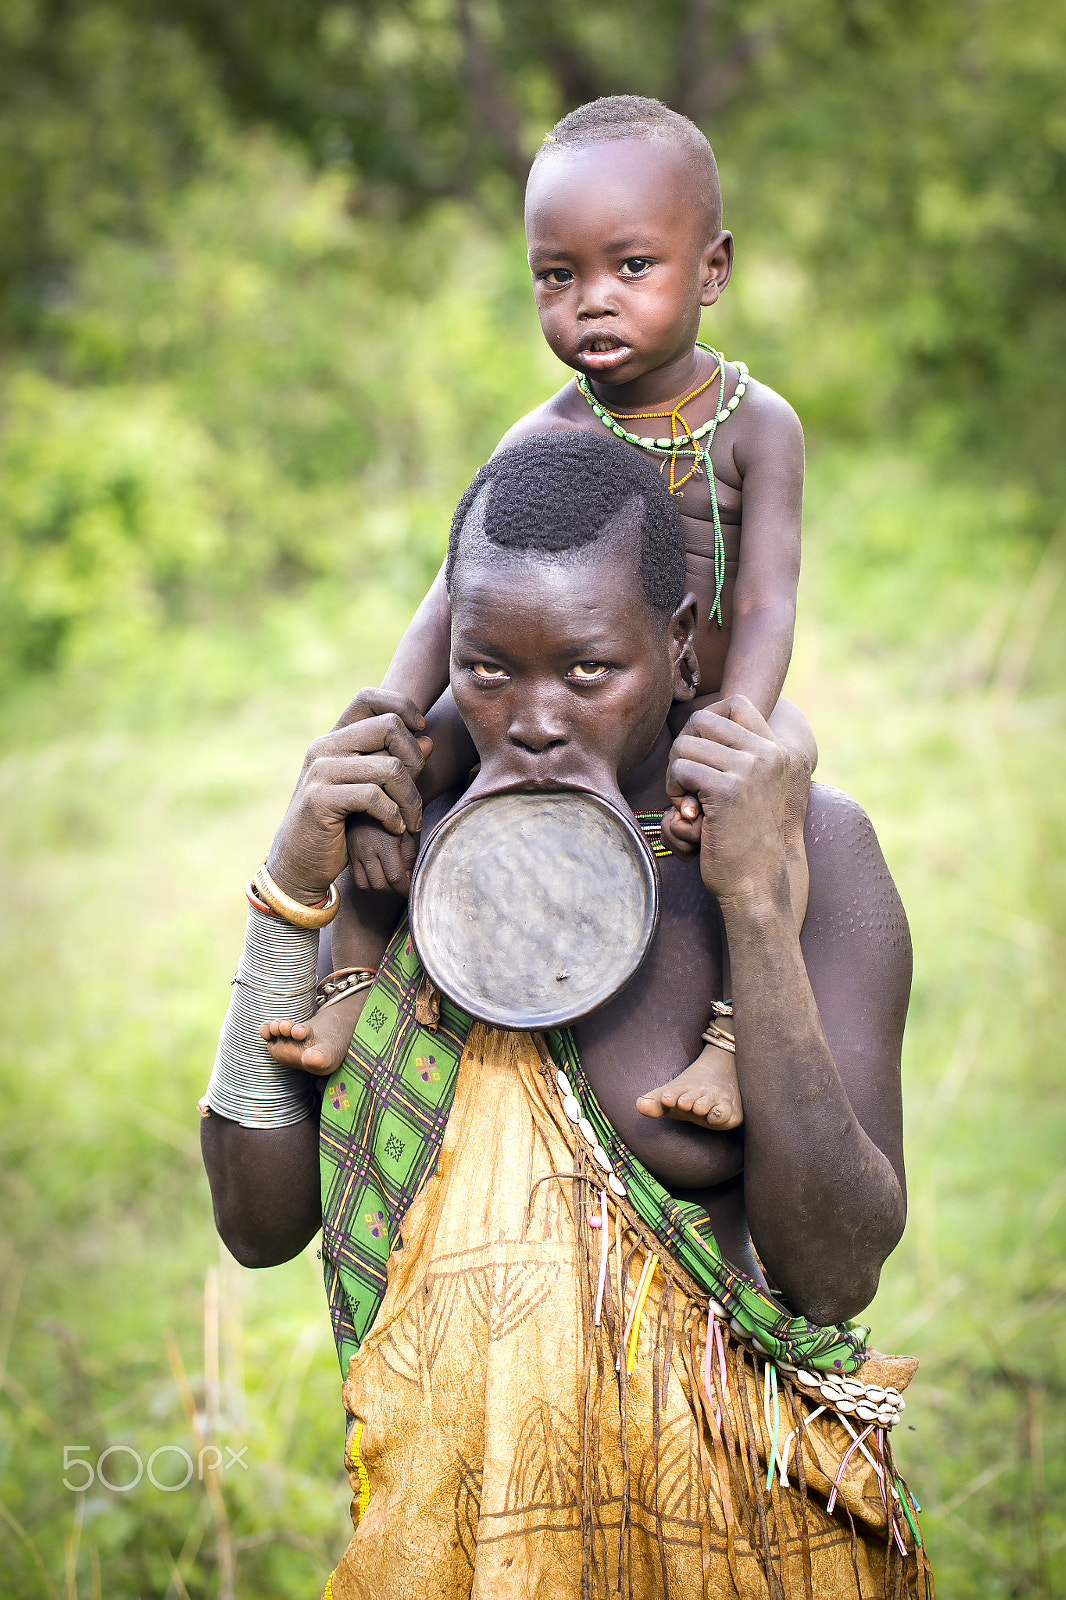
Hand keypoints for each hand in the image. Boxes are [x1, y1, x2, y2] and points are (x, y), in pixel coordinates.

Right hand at [266, 694, 430, 901]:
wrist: (300, 863)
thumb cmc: (340, 826)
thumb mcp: (369, 791)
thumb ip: (393, 764)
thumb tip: (428, 740)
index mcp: (334, 738)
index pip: (369, 697)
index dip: (402, 707)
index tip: (420, 732)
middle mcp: (324, 747)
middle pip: (389, 727)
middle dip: (415, 760)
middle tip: (415, 793)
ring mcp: (320, 771)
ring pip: (390, 767)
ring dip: (410, 799)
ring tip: (410, 820)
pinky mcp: (320, 799)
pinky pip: (374, 797)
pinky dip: (394, 815)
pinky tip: (395, 828)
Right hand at [347, 816, 419, 894]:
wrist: (368, 799)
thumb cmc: (393, 813)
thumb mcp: (407, 830)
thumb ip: (410, 854)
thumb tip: (409, 876)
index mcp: (384, 843)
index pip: (395, 878)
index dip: (405, 888)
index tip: (411, 889)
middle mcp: (366, 850)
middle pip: (379, 885)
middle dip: (393, 891)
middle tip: (402, 885)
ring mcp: (355, 853)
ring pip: (365, 885)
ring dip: (379, 888)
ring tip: (390, 881)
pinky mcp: (348, 853)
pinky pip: (356, 877)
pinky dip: (367, 881)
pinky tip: (377, 874)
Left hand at [664, 696, 790, 909]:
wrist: (755, 883)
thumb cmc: (743, 839)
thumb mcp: (750, 788)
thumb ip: (736, 755)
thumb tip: (699, 719)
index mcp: (775, 750)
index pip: (736, 703)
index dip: (706, 722)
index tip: (699, 753)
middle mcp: (766, 754)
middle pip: (702, 719)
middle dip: (683, 747)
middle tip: (685, 780)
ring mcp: (748, 770)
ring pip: (685, 745)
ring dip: (675, 773)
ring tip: (686, 799)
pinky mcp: (726, 790)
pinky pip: (681, 770)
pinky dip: (673, 790)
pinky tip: (687, 813)